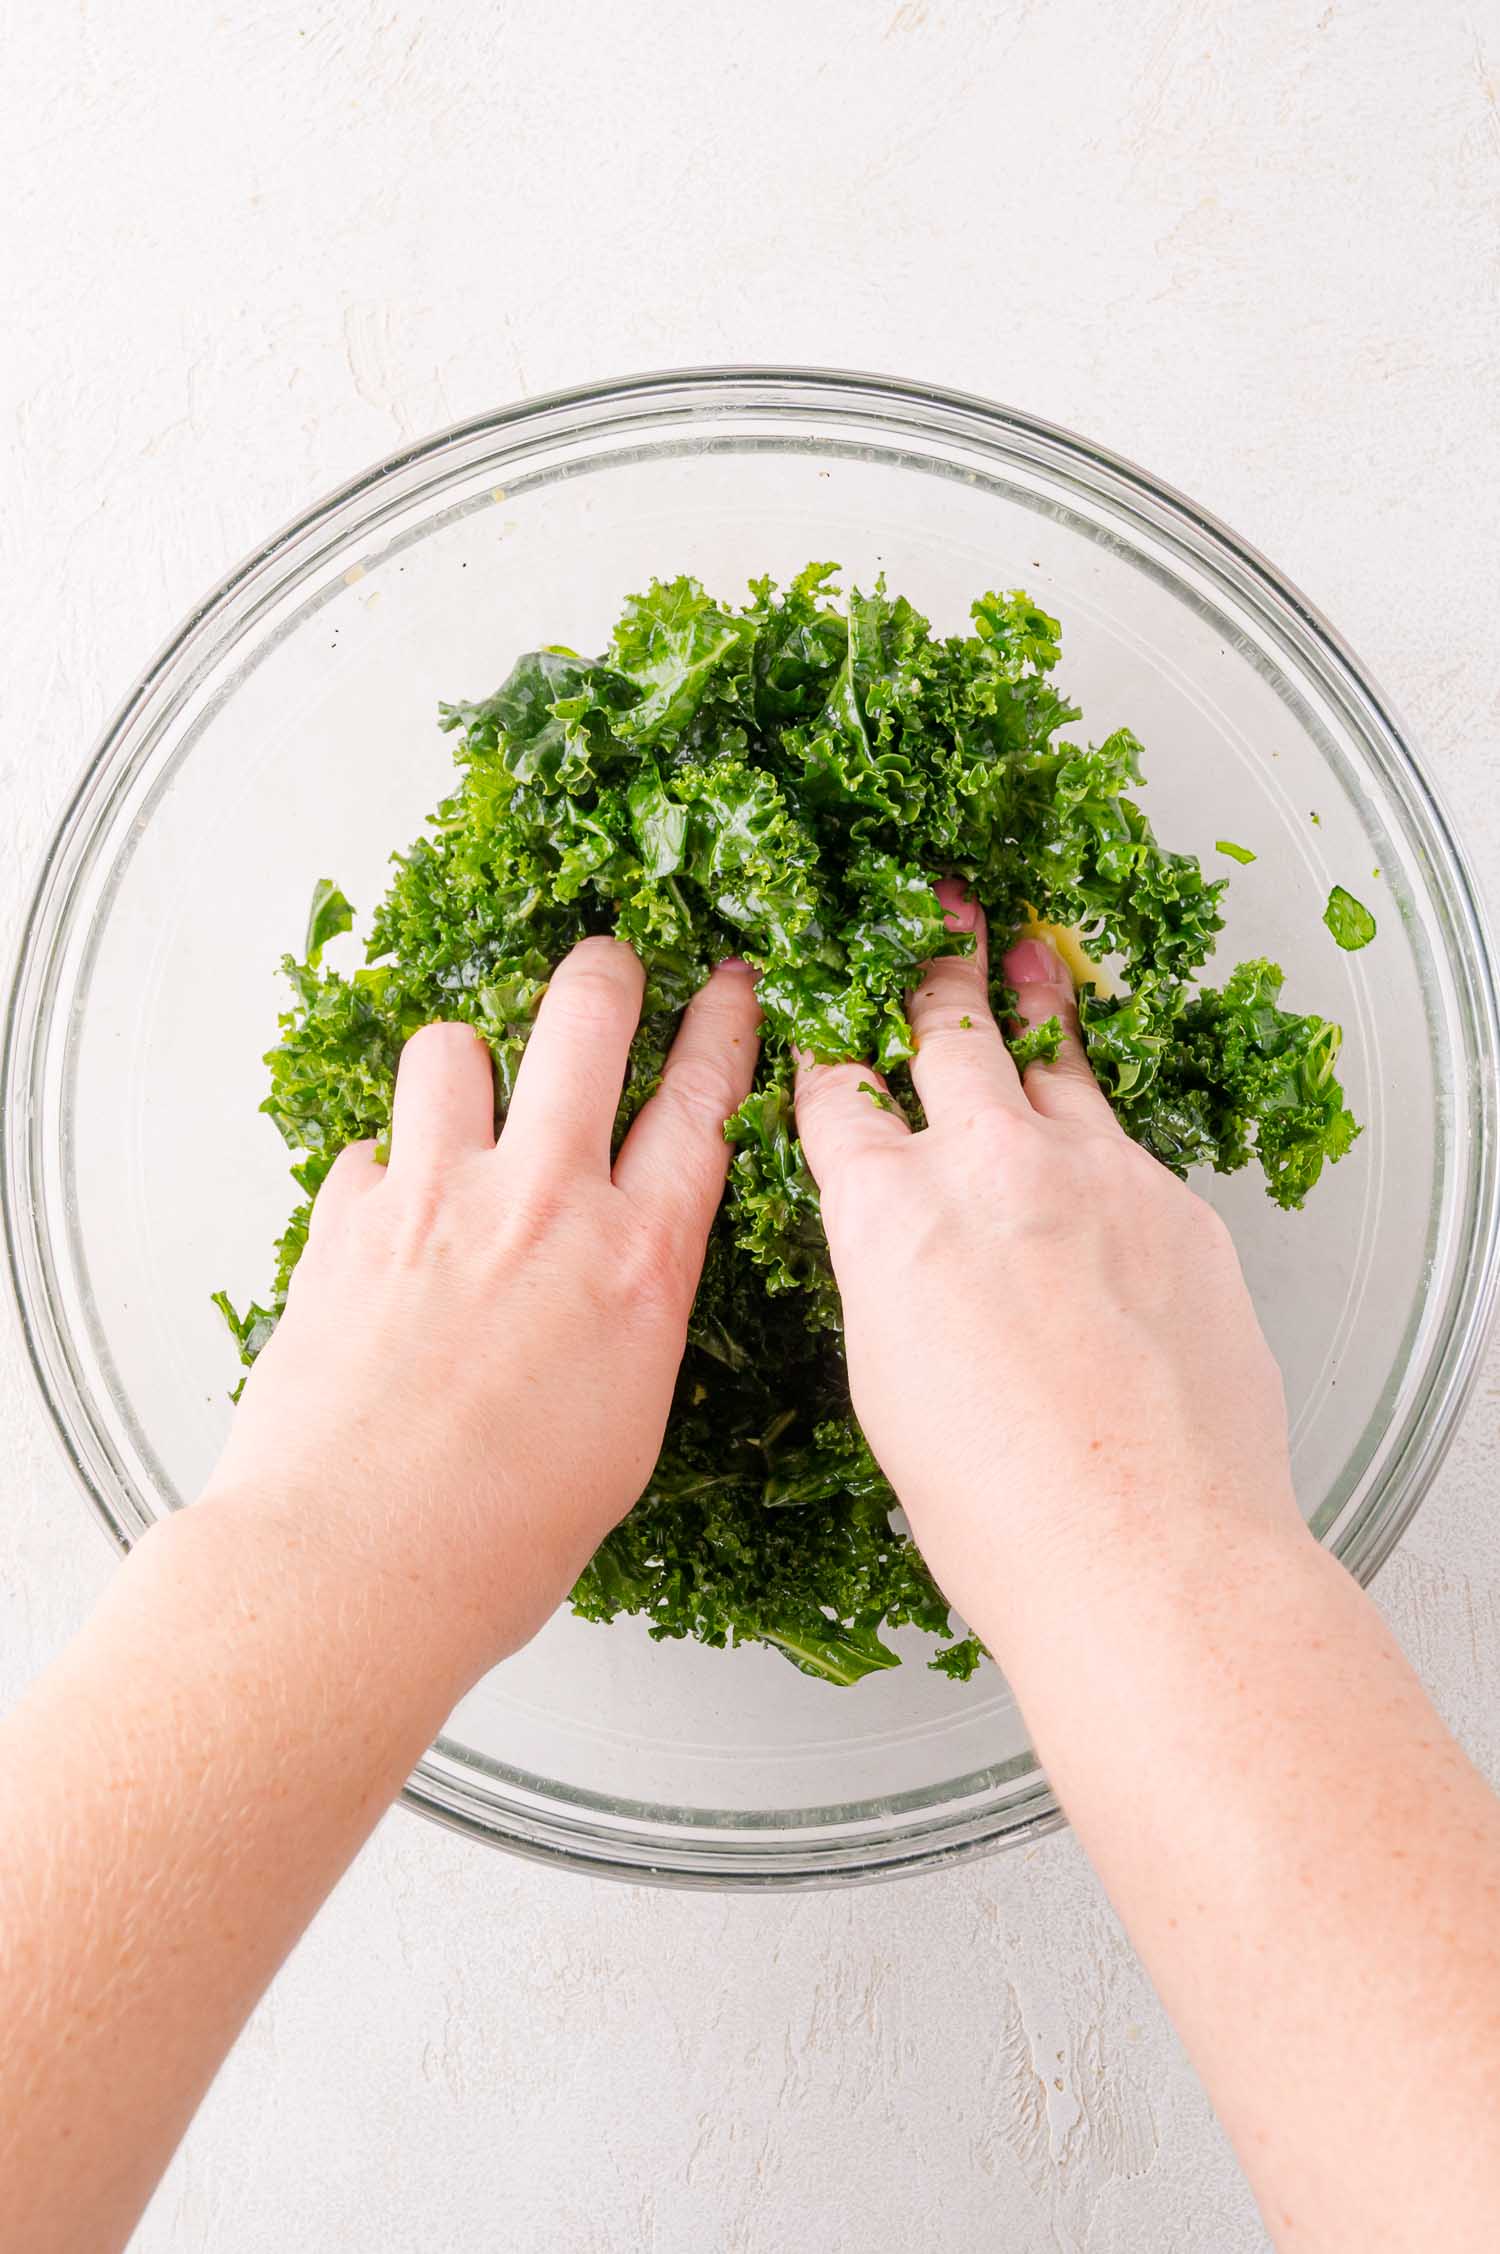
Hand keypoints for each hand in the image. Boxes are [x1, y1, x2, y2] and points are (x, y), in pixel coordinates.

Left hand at [208, 939, 759, 1672]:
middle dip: (606, 971)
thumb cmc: (500, 1534)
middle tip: (608, 965)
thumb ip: (630, 1322)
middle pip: (586, 1018)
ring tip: (465, 1100)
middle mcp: (543, 1206)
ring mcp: (437, 1200)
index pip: (702, 1104)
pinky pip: (365, 1148)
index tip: (733, 984)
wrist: (359, 1562)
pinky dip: (380, 1169)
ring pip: (451, 1047)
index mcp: (638, 1264)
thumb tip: (615, 1287)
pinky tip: (387, 1216)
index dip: (725, 1028)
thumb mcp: (623, 1427)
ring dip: (465, 1063)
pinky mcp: (345, 1223)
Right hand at [793, 882, 1299, 1635]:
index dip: (823, 1048)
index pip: (836, 1091)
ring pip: (1051, 1054)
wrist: (1152, 1550)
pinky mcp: (1177, 1205)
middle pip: (947, 1026)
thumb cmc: (1002, 1508)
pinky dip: (1097, 1127)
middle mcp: (990, 1166)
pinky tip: (1095, 1139)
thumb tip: (908, 1243)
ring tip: (1021, 949)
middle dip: (927, 962)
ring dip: (1028, 997)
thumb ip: (891, 1275)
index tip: (823, 1022)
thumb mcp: (887, 1383)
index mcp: (889, 1213)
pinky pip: (1124, 1141)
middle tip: (930, 911)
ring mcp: (1097, 1174)